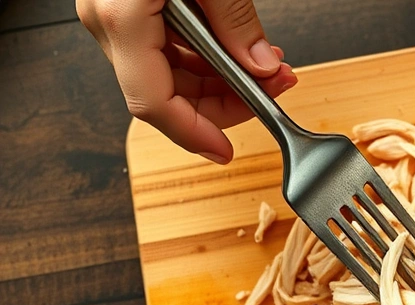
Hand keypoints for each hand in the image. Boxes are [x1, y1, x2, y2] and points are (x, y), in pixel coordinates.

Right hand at [77, 0, 298, 163]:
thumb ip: (236, 20)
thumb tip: (261, 69)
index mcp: (121, 18)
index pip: (154, 103)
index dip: (195, 134)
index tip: (228, 152)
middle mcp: (108, 21)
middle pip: (166, 94)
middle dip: (227, 101)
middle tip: (277, 88)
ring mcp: (113, 14)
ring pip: (169, 74)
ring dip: (223, 80)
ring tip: (271, 67)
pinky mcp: (125, 6)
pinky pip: (165, 48)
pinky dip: (207, 56)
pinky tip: (244, 50)